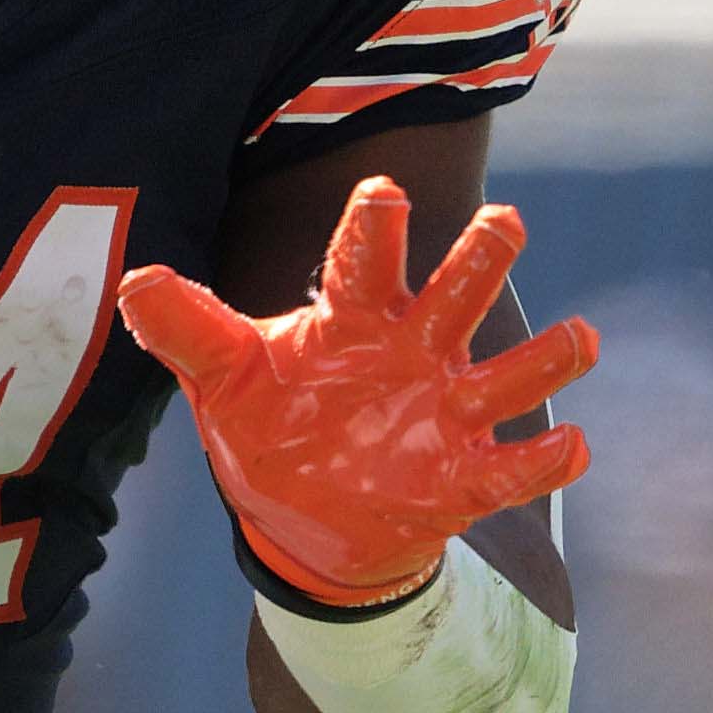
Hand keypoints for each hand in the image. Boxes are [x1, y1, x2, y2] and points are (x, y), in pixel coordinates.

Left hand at [113, 181, 597, 608]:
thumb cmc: (275, 425)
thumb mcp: (224, 379)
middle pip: (452, 296)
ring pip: (506, 376)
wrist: (306, 519)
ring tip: (580, 341)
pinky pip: (512, 469)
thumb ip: (188, 331)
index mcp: (354, 318)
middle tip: (504, 220)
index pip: (363, 263)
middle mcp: (413, 351)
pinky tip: (573, 446)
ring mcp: (446, 411)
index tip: (383, 193)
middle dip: (479, 259)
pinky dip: (544, 461)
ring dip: (545, 361)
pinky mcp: (464, 478)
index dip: (374, 229)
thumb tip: (132, 281)